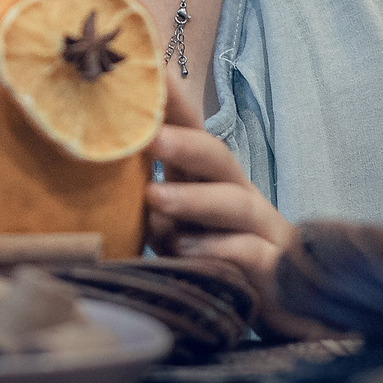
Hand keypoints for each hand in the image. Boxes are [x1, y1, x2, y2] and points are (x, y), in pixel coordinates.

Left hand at [143, 86, 321, 338]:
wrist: (282, 309)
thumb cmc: (215, 259)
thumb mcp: (174, 228)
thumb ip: (149, 205)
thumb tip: (99, 183)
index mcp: (207, 179)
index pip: (188, 131)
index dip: (169, 100)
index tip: (141, 72)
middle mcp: (236, 195)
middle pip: (217, 157)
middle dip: (184, 142)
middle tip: (149, 137)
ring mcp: (261, 231)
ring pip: (236, 203)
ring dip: (194, 198)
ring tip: (154, 198)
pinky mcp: (274, 270)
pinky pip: (251, 254)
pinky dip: (220, 250)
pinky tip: (187, 252)